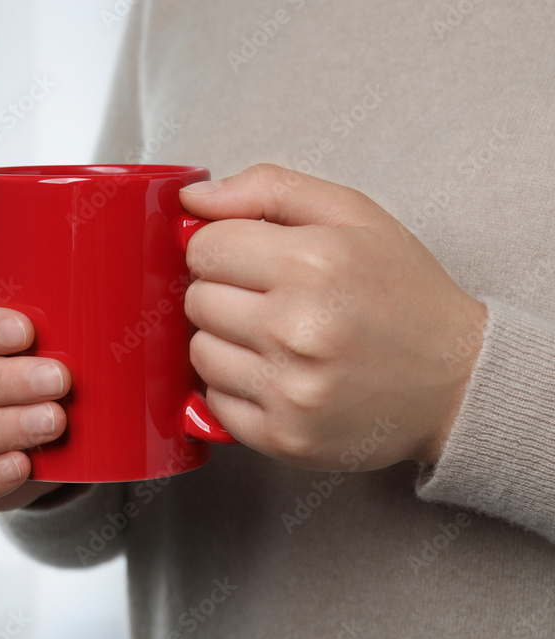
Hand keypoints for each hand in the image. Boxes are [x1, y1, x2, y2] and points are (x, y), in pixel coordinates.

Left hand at [179, 164, 486, 470]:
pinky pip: (213, 402)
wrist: (458, 381)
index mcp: (313, 262)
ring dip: (224, 342)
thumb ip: (268, 189)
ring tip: (274, 338)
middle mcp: (298, 328)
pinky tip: (276, 375)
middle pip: (196, 300)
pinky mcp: (283, 437)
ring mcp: (290, 389)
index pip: (204, 248)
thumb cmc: (403, 293)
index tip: (246, 258)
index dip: (220, 249)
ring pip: (199, 353)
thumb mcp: (352, 215)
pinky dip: (235, 388)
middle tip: (268, 299)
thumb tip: (193, 198)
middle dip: (222, 293)